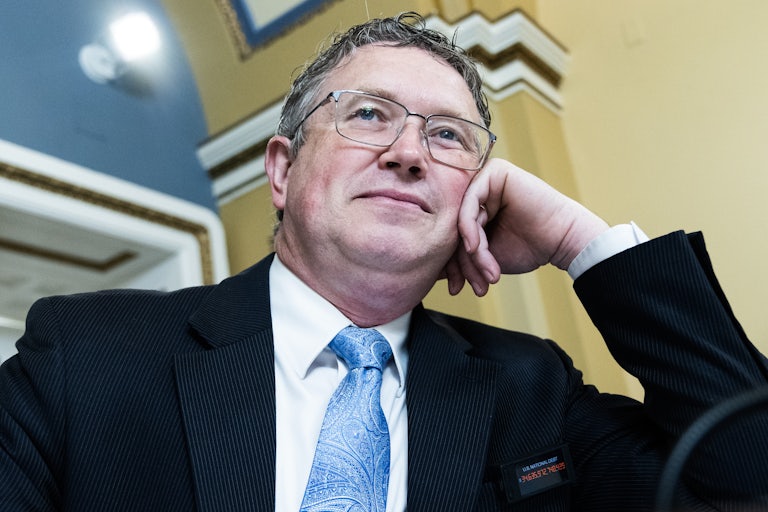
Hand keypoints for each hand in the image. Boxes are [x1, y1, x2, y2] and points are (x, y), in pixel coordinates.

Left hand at [444, 159, 608, 295]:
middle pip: (452, 230)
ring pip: (460, 221)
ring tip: (488, 273)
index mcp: (472, 208)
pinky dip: (469, 228)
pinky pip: (470, 203)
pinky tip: (475, 248)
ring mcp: (485, 180)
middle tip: (472, 286)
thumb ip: (459, 257)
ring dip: (472, 254)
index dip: (451, 266)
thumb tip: (428, 270)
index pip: (449, 237)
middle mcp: (476, 192)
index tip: (457, 289)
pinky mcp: (495, 172)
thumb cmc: (528, 247)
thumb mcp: (484, 257)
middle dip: (462, 264)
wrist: (562, 241)